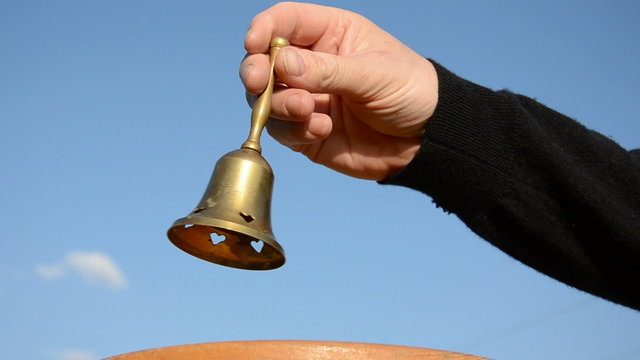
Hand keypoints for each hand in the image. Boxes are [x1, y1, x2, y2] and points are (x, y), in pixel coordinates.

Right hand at [240, 2, 437, 179]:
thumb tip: (280, 64)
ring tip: (307, 110)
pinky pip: (283, 131)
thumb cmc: (410, 91)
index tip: (254, 45)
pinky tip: (322, 130)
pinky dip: (295, 130)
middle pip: (263, 62)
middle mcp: (311, 65)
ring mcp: (307, 100)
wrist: (426, 140)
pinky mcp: (307, 133)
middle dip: (256, 72)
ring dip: (278, 104)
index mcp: (330, 34)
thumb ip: (327, 70)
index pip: (284, 22)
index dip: (263, 29)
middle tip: (259, 83)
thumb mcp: (374, 73)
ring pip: (267, 99)